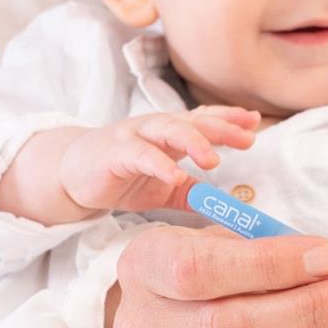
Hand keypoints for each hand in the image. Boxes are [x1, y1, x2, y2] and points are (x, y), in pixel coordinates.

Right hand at [60, 105, 259, 212]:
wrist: (72, 175)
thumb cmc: (122, 176)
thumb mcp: (165, 187)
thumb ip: (194, 193)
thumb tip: (229, 209)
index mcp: (170, 133)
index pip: (204, 119)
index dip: (229, 118)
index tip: (255, 122)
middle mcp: (155, 128)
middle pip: (193, 120)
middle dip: (221, 127)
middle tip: (246, 139)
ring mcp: (134, 137)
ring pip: (167, 129)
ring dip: (192, 141)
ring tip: (213, 158)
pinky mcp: (114, 153)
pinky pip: (139, 155)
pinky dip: (158, 164)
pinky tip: (174, 174)